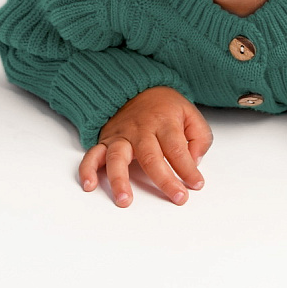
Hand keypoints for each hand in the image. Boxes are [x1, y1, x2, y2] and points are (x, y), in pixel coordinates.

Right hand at [79, 86, 212, 207]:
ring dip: (119, 180)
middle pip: (151, 156)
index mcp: (165, 122)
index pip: (177, 149)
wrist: (138, 87)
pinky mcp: (106, 140)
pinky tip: (89, 185)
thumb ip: (198, 138)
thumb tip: (194, 163)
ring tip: (125, 200)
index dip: (188, 168)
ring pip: (117, 157)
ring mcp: (121, 136)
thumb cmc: (165, 107)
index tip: (196, 184)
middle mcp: (141, 130)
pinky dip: (88, 170)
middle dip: (164, 180)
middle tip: (178, 197)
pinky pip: (92, 155)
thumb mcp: (190, 114)